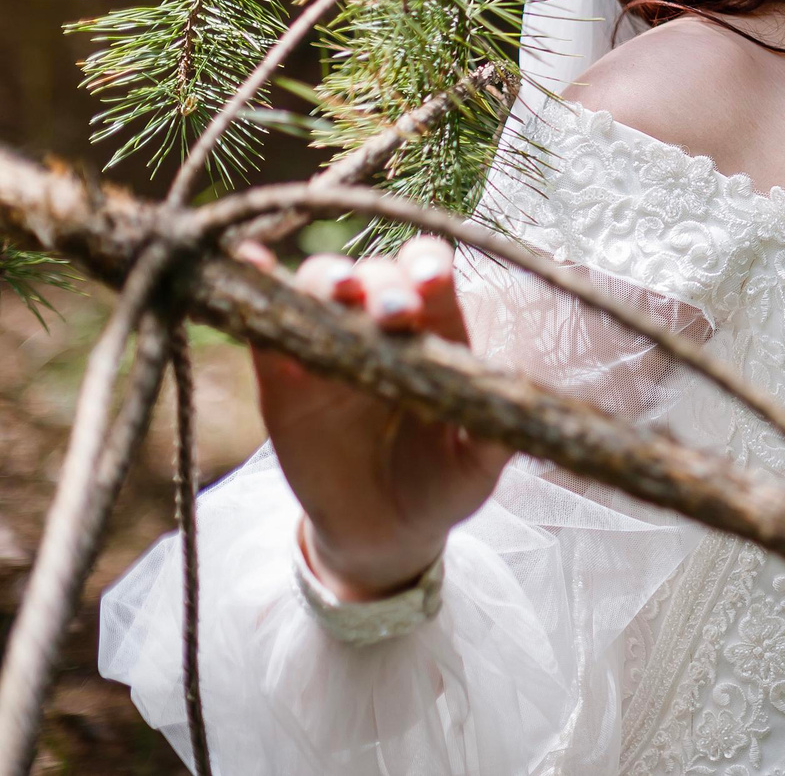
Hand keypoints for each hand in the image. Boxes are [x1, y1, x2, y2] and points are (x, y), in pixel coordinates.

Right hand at [238, 237, 512, 599]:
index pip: (432, 279)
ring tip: (339, 289)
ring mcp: (328, 344)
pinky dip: (256, 287)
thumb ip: (495, 434)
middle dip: (383, 281)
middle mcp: (380, 327)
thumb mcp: (476, 465)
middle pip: (376, 274)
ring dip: (327, 279)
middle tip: (393, 310)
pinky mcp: (280, 377)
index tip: (431, 282)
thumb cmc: (442, 486)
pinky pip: (266, 325)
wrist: (382, 535)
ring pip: (320, 287)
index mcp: (436, 333)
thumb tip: (524, 401)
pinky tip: (249, 261)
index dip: (429, 268)